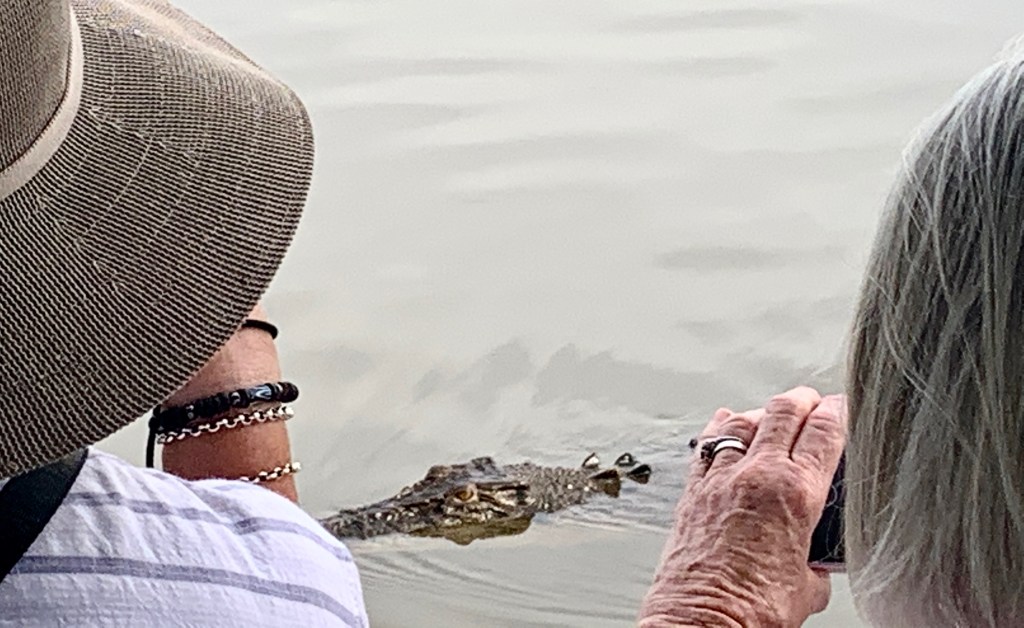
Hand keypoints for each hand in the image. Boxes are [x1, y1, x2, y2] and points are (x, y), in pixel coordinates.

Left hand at [639, 387, 846, 626]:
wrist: (701, 621)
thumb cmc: (752, 610)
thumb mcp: (808, 586)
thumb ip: (815, 558)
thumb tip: (813, 557)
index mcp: (796, 494)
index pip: (823, 432)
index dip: (837, 412)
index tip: (842, 406)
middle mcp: (757, 476)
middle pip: (782, 413)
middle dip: (802, 400)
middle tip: (812, 399)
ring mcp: (720, 479)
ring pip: (741, 421)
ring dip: (761, 411)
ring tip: (772, 411)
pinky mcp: (693, 491)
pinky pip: (708, 445)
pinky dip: (720, 429)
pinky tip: (725, 422)